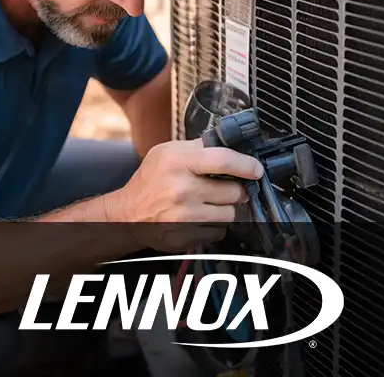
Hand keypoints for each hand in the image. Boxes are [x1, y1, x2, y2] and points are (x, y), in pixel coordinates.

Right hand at [108, 138, 263, 251]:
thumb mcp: (167, 152)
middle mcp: (182, 189)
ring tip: (208, 203)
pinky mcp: (186, 237)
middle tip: (226, 188)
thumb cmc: (150, 181)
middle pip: (234, 191)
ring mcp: (184, 216)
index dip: (247, 165)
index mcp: (178, 162)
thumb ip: (198, 148)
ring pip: (230, 214)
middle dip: (236, 190)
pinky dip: (214, 226)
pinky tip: (199, 218)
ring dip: (225, 209)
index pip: (224, 161)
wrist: (128, 214)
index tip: (256, 169)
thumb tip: (231, 147)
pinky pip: (218, 232)